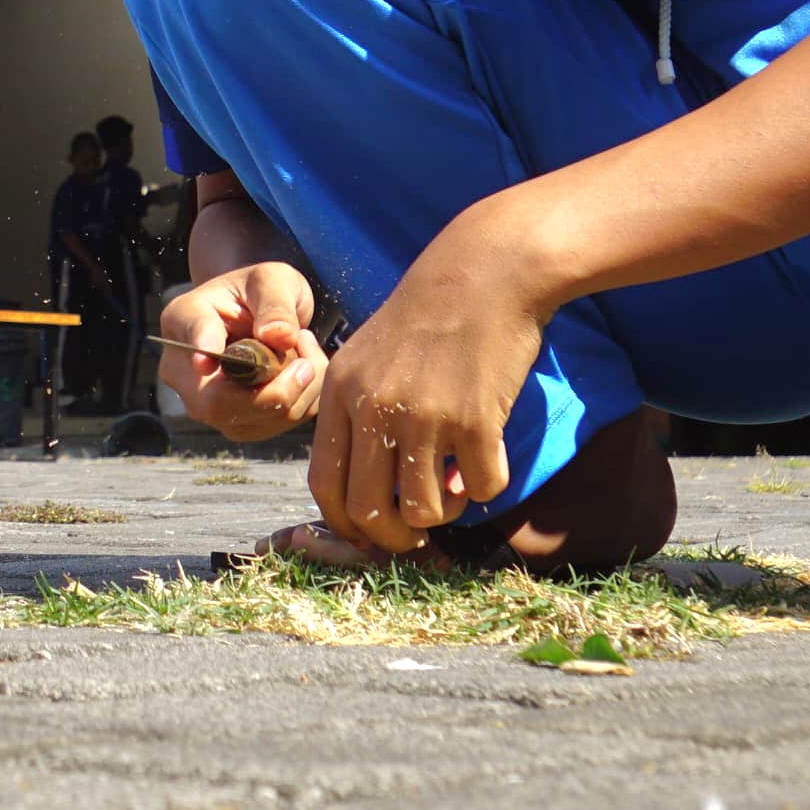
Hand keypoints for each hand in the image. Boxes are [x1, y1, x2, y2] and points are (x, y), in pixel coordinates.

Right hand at [154, 261, 326, 442]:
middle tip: (309, 352)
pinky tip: (301, 370)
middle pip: (218, 402)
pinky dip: (304, 400)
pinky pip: (275, 424)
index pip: (191, 340)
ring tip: (306, 349)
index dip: (201, 351)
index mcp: (184, 319)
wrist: (260, 314)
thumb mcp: (272, 280)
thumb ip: (275, 303)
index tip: (206, 360)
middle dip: (279, 387)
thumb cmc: (260, 291)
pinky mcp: (235, 423)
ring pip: (255, 419)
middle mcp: (183, 370)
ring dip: (300, 390)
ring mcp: (206, 404)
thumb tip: (278, 336)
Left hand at [306, 208, 555, 556]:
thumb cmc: (428, 315)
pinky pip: (480, 487)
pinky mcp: (475, 419)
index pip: (324, 483)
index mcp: (341, 393)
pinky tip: (486, 459)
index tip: (367, 534)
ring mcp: (424, 415)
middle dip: (392, 538)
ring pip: (422, 510)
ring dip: (442, 512)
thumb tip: (365, 485)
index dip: (344, 523)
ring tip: (452, 485)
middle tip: (416, 532)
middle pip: (368, 509)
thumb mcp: (368, 355)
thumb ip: (358, 411)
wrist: (484, 272)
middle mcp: (374, 407)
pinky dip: (485, 485)